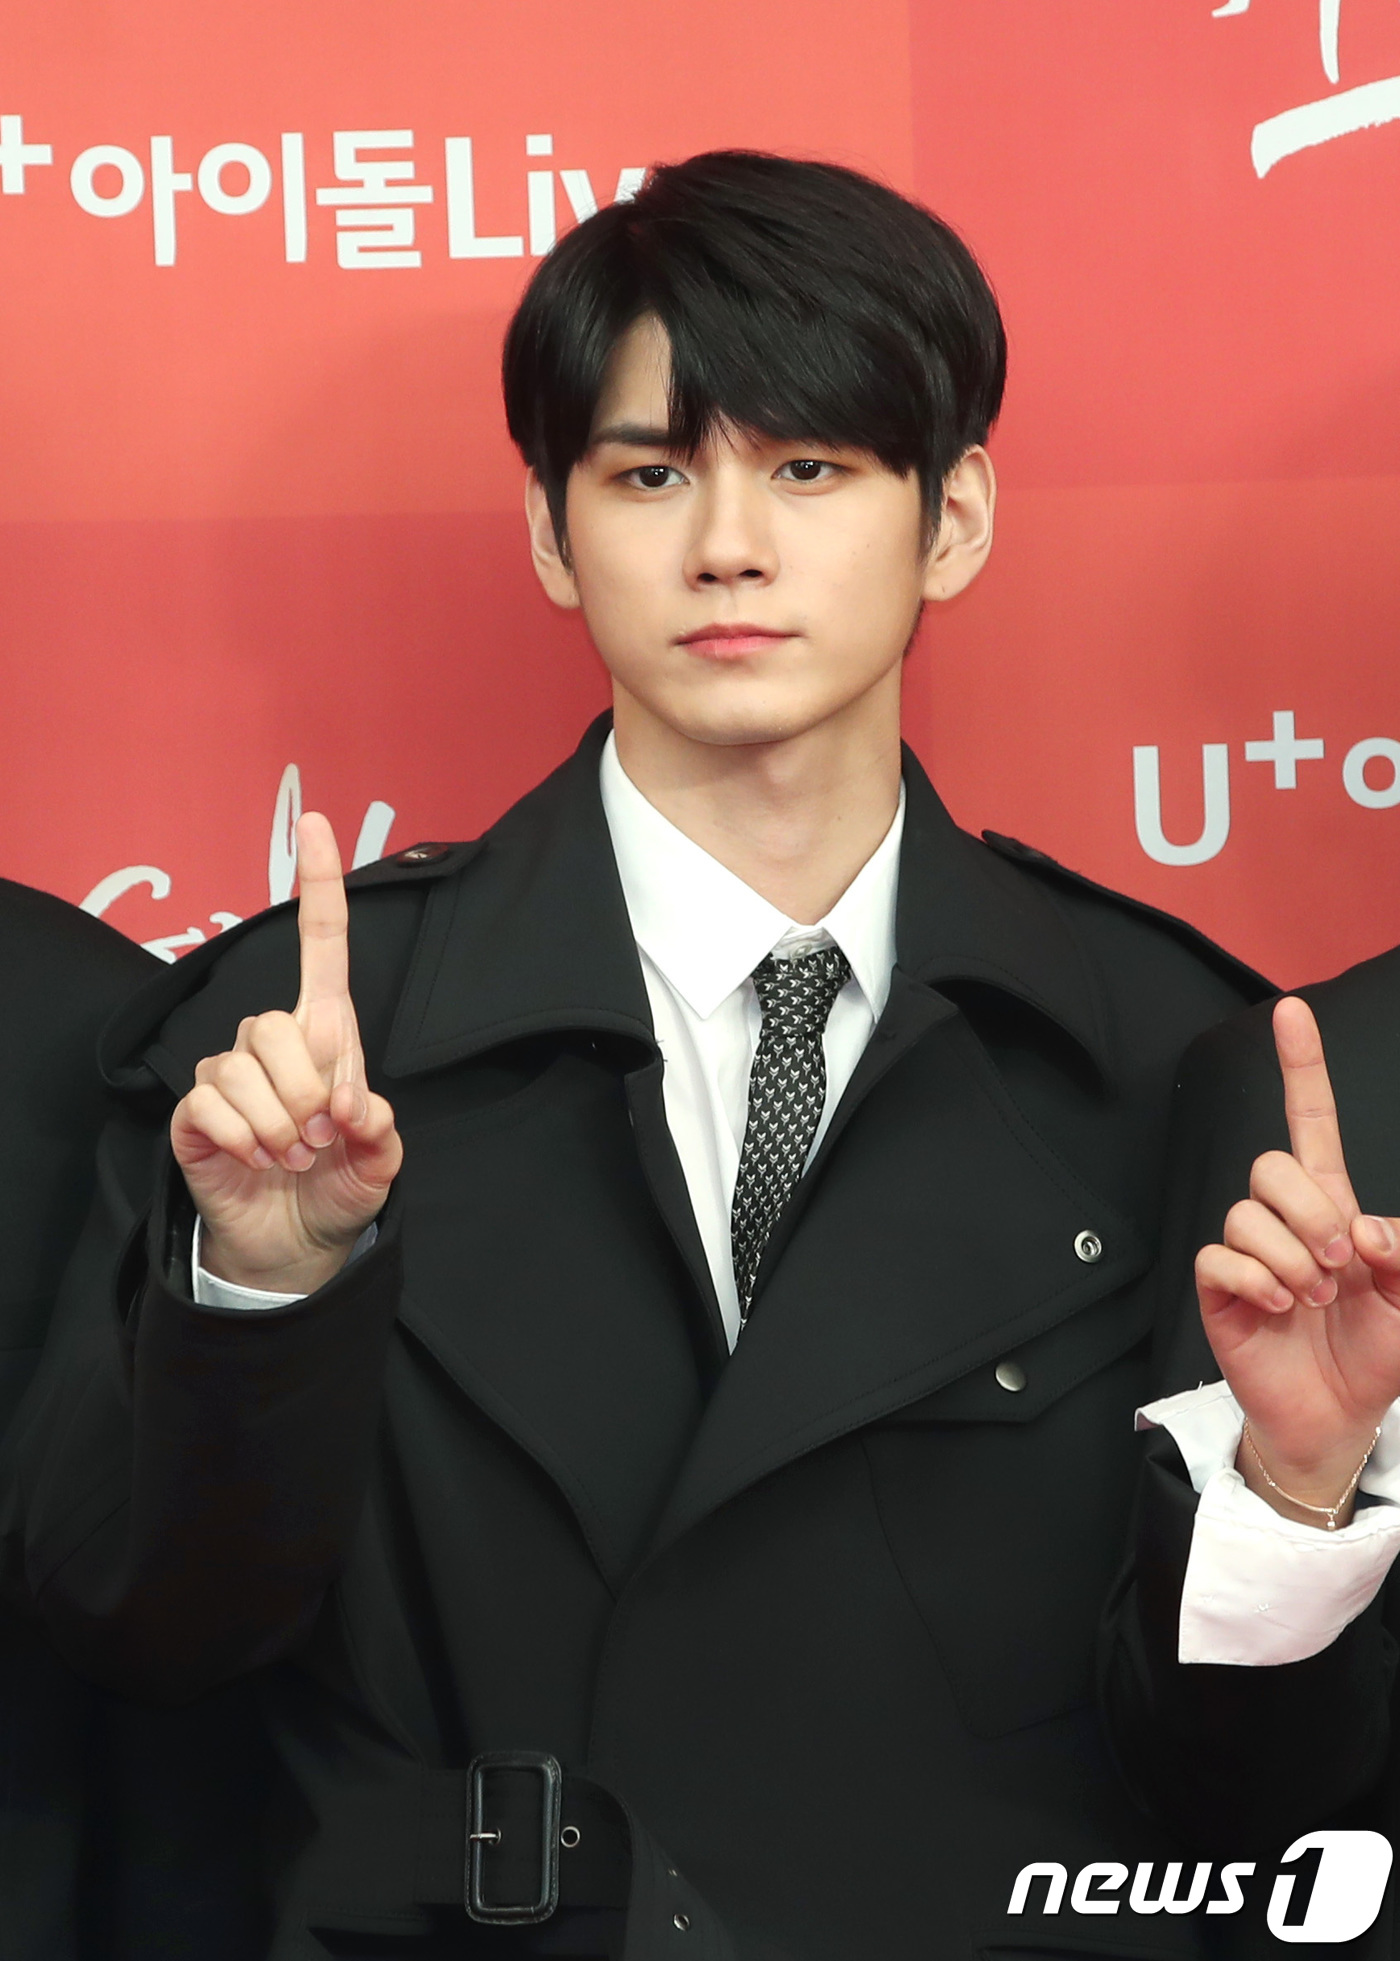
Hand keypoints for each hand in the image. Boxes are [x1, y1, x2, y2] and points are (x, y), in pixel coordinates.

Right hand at [171, 813, 402, 1292]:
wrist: (297, 1245)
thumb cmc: (340, 1185)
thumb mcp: (381, 1161)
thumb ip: (380, 1129)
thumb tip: (352, 1105)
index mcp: (327, 1034)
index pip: (323, 946)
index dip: (319, 885)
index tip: (317, 821)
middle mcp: (273, 1042)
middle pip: (276, 1024)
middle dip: (308, 1091)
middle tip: (321, 1137)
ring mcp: (229, 1074)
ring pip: (241, 1065)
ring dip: (278, 1125)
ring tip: (291, 1157)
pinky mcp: (196, 1112)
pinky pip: (210, 1104)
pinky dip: (244, 1141)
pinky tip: (257, 1161)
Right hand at [1195, 996, 1399, 1522]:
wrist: (1339, 1419)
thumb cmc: (1375, 1354)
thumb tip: (1360, 1227)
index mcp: (1332, 1206)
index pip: (1312, 1122)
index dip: (1303, 1068)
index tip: (1292, 1013)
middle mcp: (1284, 1221)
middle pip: (1271, 1164)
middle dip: (1311, 1211)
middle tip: (1340, 1264)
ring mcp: (1247, 1254)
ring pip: (1246, 1212)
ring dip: (1290, 1258)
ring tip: (1312, 1298)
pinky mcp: (1220, 1291)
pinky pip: (1220, 1258)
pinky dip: (1255, 1280)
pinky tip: (1277, 1306)